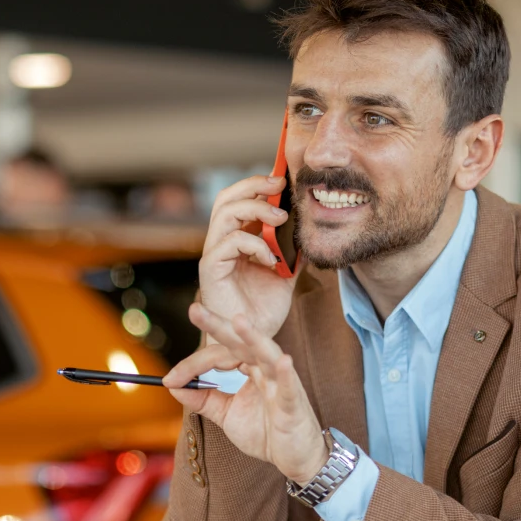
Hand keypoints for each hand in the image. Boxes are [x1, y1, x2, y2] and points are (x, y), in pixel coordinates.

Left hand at [163, 302, 328, 484]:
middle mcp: (266, 370)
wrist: (295, 458)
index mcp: (251, 368)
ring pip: (268, 354)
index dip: (193, 363)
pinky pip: (289, 386)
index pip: (220, 354)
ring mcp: (282, 384)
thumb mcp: (226, 415)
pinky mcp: (294, 403)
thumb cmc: (266, 433)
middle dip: (219, 326)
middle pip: (241, 342)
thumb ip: (203, 399)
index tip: (168, 379)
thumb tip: (173, 385)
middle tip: (195, 310)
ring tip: (239, 321)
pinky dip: (286, 373)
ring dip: (254, 338)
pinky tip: (283, 360)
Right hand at [199, 174, 301, 341]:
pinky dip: (254, 244)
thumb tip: (309, 230)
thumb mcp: (286, 274)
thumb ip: (292, 252)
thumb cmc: (264, 310)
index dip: (258, 186)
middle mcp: (221, 243)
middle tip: (279, 184)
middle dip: (253, 186)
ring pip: (225, 213)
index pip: (240, 200)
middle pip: (226, 198)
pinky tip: (271, 259)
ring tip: (280, 218)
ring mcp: (215, 255)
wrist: (254, 341)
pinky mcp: (211, 269)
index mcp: (237, 240)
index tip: (283, 179)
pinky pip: (229, 242)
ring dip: (255, 209)